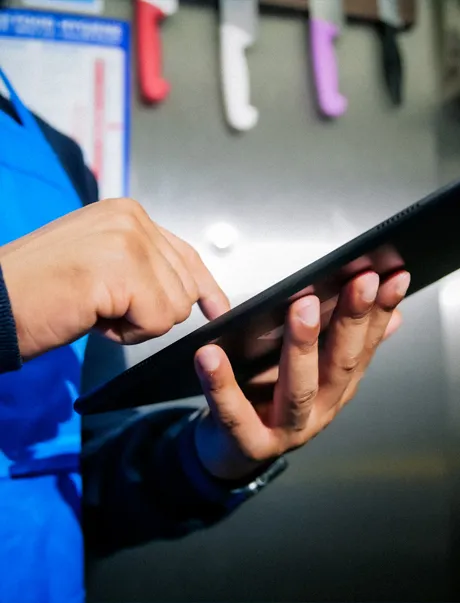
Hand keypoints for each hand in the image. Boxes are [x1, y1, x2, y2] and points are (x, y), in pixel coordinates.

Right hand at [0, 197, 228, 359]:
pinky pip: (156, 322)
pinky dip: (126, 333)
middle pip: (183, 287)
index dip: (203, 286)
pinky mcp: (124, 269)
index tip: (216, 308)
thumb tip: (186, 292)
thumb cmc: (39, 290)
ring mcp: (130, 240)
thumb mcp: (99, 265)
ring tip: (94, 309)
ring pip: (173, 307)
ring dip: (135, 322)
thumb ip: (142, 266)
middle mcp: (133, 219)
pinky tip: (94, 318)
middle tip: (102, 306)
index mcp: (127, 214)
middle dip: (148, 310)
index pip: (185, 254)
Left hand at [193, 271, 409, 480]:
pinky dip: (221, 383)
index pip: (364, 347)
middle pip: (340, 365)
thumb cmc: (267, 399)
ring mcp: (287, 430)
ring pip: (298, 390)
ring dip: (302, 346)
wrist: (231, 449)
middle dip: (352, 321)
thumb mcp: (311, 372)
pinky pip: (234, 414)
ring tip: (301, 307)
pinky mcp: (248, 443)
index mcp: (335, 388)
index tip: (391, 278)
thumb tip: (392, 317)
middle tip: (358, 283)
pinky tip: (209, 354)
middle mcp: (319, 410)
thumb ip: (343, 344)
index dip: (380, 312)